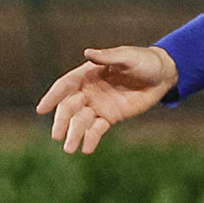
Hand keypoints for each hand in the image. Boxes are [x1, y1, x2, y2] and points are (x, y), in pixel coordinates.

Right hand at [39, 45, 176, 154]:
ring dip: (74, 134)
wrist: (163, 75)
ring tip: (70, 149)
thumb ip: (108, 57)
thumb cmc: (144, 61)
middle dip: (62, 121)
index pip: (65, 86)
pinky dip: (91, 139)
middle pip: (69, 107)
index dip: (53, 97)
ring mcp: (98, 105)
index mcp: (88, 73)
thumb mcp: (127, 56)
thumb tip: (88, 53)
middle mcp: (88, 90)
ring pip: (80, 121)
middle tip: (57, 136)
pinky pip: (97, 129)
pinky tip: (87, 149)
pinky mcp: (110, 117)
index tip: (41, 109)